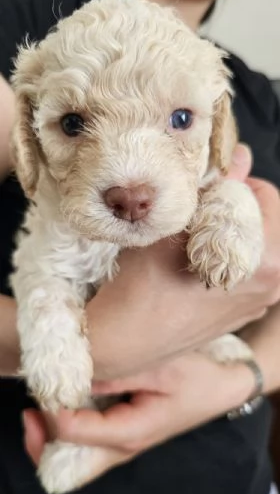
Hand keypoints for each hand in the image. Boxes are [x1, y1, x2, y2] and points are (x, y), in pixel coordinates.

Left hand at [23, 349, 256, 471]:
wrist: (222, 386)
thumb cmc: (196, 375)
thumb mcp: (158, 366)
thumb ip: (115, 374)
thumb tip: (72, 377)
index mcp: (130, 432)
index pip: (74, 432)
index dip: (52, 408)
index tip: (47, 381)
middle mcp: (122, 445)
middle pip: (67, 462)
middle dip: (42, 438)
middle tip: (31, 408)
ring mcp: (121, 441)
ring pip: (73, 453)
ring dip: (52, 430)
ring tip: (42, 400)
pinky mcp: (122, 430)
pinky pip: (85, 438)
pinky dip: (68, 423)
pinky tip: (66, 398)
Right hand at [87, 144, 279, 380]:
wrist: (124, 338)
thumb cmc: (145, 281)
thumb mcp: (176, 225)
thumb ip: (220, 186)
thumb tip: (240, 155)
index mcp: (269, 261)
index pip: (267, 197)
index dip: (235, 182)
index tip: (206, 185)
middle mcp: (272, 286)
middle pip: (261, 224)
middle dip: (233, 208)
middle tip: (196, 209)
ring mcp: (256, 304)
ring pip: (251, 248)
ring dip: (229, 233)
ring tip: (193, 236)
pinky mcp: (239, 316)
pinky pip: (242, 273)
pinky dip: (225, 259)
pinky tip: (193, 264)